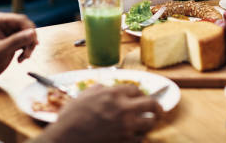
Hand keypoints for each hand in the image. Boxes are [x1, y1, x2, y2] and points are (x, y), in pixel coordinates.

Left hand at [0, 13, 37, 83]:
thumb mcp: (2, 50)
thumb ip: (17, 40)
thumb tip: (33, 33)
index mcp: (0, 20)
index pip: (21, 20)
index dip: (29, 30)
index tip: (34, 42)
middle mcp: (6, 23)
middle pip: (27, 27)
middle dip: (30, 40)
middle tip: (28, 53)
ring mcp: (10, 31)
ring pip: (28, 35)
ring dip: (29, 47)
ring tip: (24, 58)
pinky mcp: (13, 39)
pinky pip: (26, 41)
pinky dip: (26, 50)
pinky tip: (21, 59)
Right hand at [42, 85, 162, 142]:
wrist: (67, 138)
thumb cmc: (72, 116)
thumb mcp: (84, 95)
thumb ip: (99, 89)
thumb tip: (106, 88)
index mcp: (114, 94)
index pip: (136, 89)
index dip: (138, 93)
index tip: (139, 96)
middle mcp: (124, 108)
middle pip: (151, 104)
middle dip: (157, 106)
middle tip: (158, 109)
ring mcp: (126, 126)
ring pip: (150, 122)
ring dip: (150, 122)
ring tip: (149, 123)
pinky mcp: (124, 142)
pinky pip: (140, 138)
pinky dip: (139, 136)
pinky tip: (135, 135)